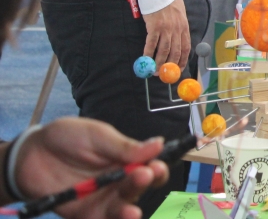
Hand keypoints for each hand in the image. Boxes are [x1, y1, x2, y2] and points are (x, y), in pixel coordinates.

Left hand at [10, 118, 168, 218]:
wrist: (31, 153)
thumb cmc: (68, 137)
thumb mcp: (96, 135)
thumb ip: (123, 146)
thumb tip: (160, 143)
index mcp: (127, 161)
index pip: (150, 168)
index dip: (157, 168)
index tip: (157, 164)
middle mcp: (119, 182)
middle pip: (138, 189)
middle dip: (143, 184)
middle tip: (144, 175)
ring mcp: (102, 200)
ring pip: (121, 209)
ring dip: (128, 212)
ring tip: (132, 211)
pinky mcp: (84, 214)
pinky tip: (118, 218)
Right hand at [143, 0, 188, 67]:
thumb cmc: (170, 1)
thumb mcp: (181, 14)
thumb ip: (180, 27)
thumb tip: (179, 39)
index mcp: (184, 27)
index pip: (186, 48)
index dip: (182, 60)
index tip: (178, 68)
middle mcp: (177, 30)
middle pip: (175, 52)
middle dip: (170, 65)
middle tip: (164, 73)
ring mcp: (166, 29)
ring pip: (163, 51)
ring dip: (159, 63)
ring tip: (154, 71)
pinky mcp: (154, 27)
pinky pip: (151, 44)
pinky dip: (148, 53)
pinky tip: (146, 59)